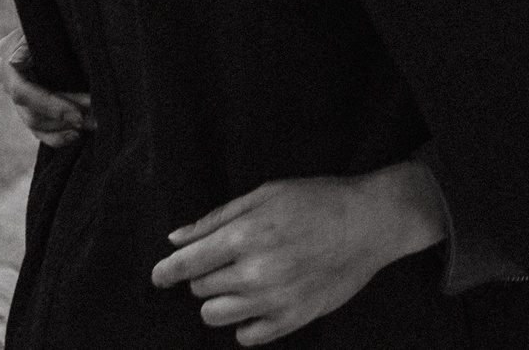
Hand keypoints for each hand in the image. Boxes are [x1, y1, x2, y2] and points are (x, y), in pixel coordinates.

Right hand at [0, 30, 93, 147]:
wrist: (53, 24)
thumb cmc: (53, 22)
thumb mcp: (44, 25)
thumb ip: (29, 41)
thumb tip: (16, 59)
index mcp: (7, 60)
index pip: (23, 92)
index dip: (51, 106)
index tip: (79, 114)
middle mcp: (6, 80)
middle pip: (32, 112)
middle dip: (65, 117)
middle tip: (96, 119)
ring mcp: (14, 96)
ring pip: (34, 124)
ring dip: (64, 128)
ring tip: (93, 125)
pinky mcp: (26, 107)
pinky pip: (37, 130)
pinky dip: (56, 136)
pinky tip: (75, 135)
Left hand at [151, 161, 446, 344]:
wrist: (370, 222)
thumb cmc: (317, 200)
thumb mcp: (265, 194)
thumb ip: (217, 218)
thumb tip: (176, 239)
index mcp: (245, 236)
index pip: (186, 264)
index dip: (166, 271)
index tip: (159, 275)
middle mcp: (255, 273)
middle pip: (200, 289)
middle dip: (205, 275)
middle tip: (229, 259)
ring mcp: (274, 300)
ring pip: (215, 317)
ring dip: (219, 300)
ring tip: (239, 283)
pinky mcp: (293, 319)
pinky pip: (247, 338)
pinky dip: (245, 323)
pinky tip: (258, 303)